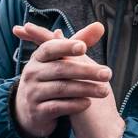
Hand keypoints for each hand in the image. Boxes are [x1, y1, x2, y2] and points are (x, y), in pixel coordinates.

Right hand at [11, 21, 124, 137]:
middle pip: (60, 69)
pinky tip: (87, 103)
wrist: (30, 110)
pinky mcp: (37, 111)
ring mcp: (33, 93)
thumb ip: (79, 42)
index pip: (49, 48)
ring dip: (85, 89)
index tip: (83, 47)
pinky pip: (58, 107)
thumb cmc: (50, 80)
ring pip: (61, 89)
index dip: (65, 46)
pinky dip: (74, 104)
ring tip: (104, 91)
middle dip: (85, 71)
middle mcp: (31, 74)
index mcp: (37, 59)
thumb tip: (99, 26)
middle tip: (107, 73)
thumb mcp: (59, 60)